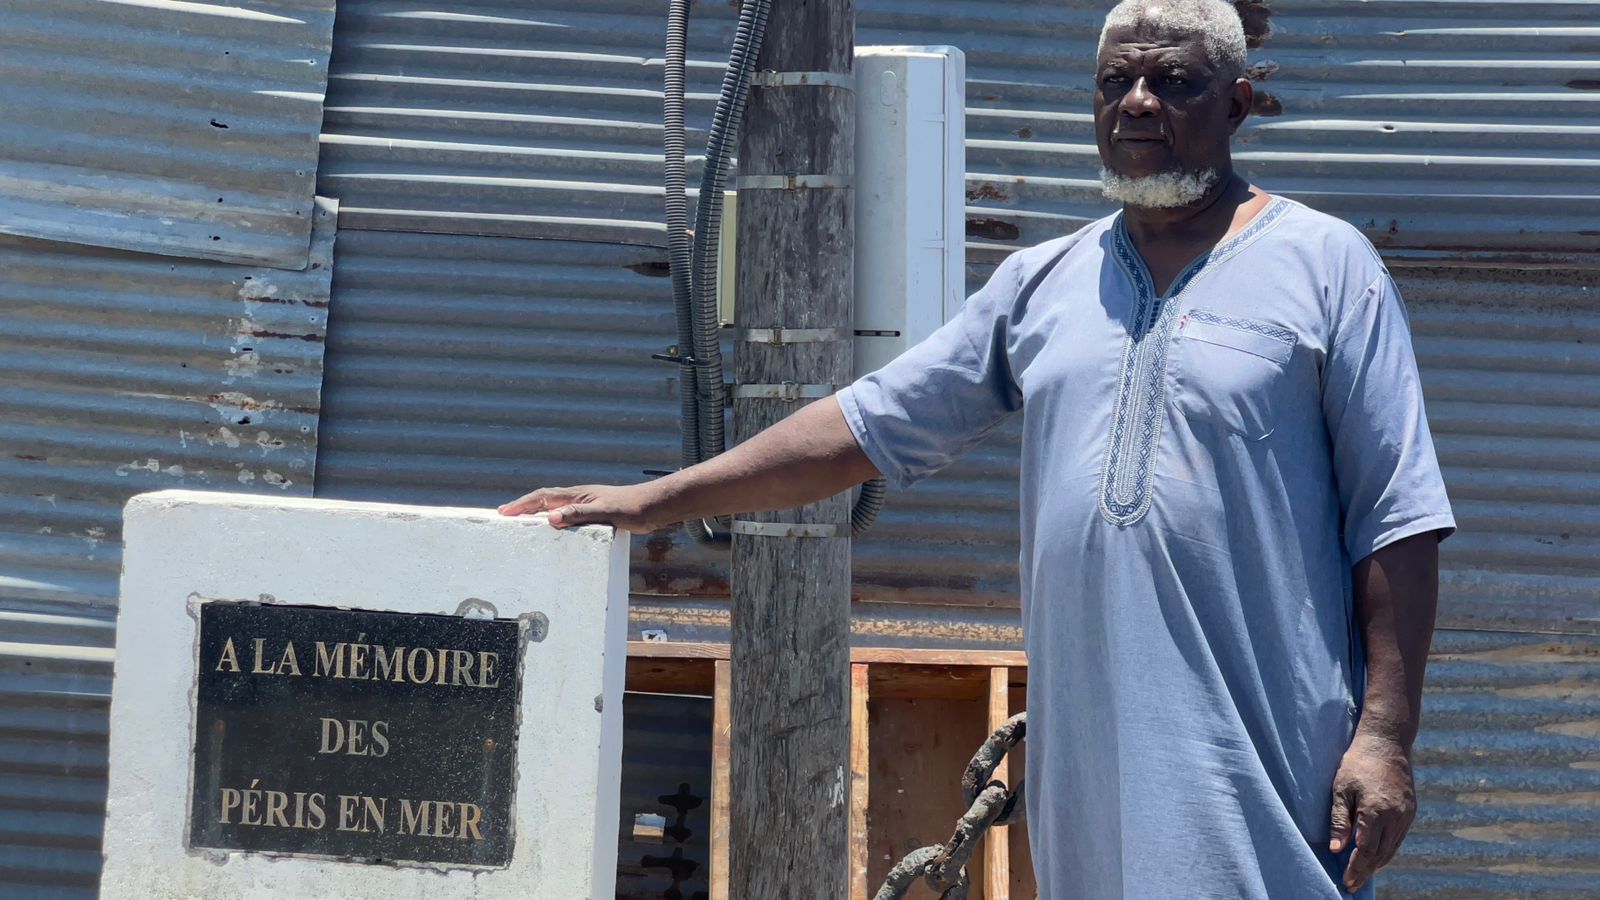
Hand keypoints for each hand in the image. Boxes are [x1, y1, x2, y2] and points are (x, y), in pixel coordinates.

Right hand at [498, 484, 664, 531]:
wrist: (652, 508)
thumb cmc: (630, 508)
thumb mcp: (603, 512)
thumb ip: (578, 514)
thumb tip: (551, 519)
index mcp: (577, 495)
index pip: (543, 497)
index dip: (523, 504)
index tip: (504, 512)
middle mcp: (579, 498)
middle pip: (544, 501)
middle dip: (524, 507)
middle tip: (504, 515)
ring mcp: (586, 506)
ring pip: (555, 508)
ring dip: (537, 514)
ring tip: (522, 523)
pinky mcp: (595, 515)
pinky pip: (567, 517)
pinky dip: (554, 522)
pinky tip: (554, 532)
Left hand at [1329, 732, 1416, 892]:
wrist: (1386, 743)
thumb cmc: (1357, 764)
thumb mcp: (1340, 789)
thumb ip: (1339, 820)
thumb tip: (1336, 849)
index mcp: (1375, 811)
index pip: (1365, 850)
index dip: (1355, 868)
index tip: (1347, 882)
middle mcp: (1395, 816)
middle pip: (1380, 854)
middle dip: (1365, 871)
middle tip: (1353, 884)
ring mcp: (1406, 814)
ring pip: (1392, 849)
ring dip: (1378, 864)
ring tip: (1363, 875)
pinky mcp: (1410, 811)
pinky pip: (1399, 838)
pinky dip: (1388, 851)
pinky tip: (1377, 857)